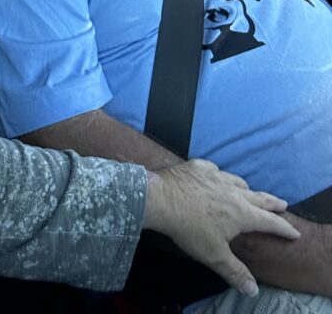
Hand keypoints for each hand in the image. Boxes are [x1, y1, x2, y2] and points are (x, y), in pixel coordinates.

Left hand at [144, 159, 300, 296]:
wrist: (161, 199)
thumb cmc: (190, 229)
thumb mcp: (214, 256)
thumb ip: (235, 272)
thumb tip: (253, 290)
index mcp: (241, 213)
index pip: (269, 222)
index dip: (283, 228)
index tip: (294, 231)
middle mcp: (233, 191)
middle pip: (259, 197)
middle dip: (272, 202)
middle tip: (282, 203)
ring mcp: (215, 175)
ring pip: (237, 181)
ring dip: (246, 188)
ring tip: (248, 191)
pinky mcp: (198, 166)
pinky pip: (214, 170)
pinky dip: (219, 176)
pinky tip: (215, 177)